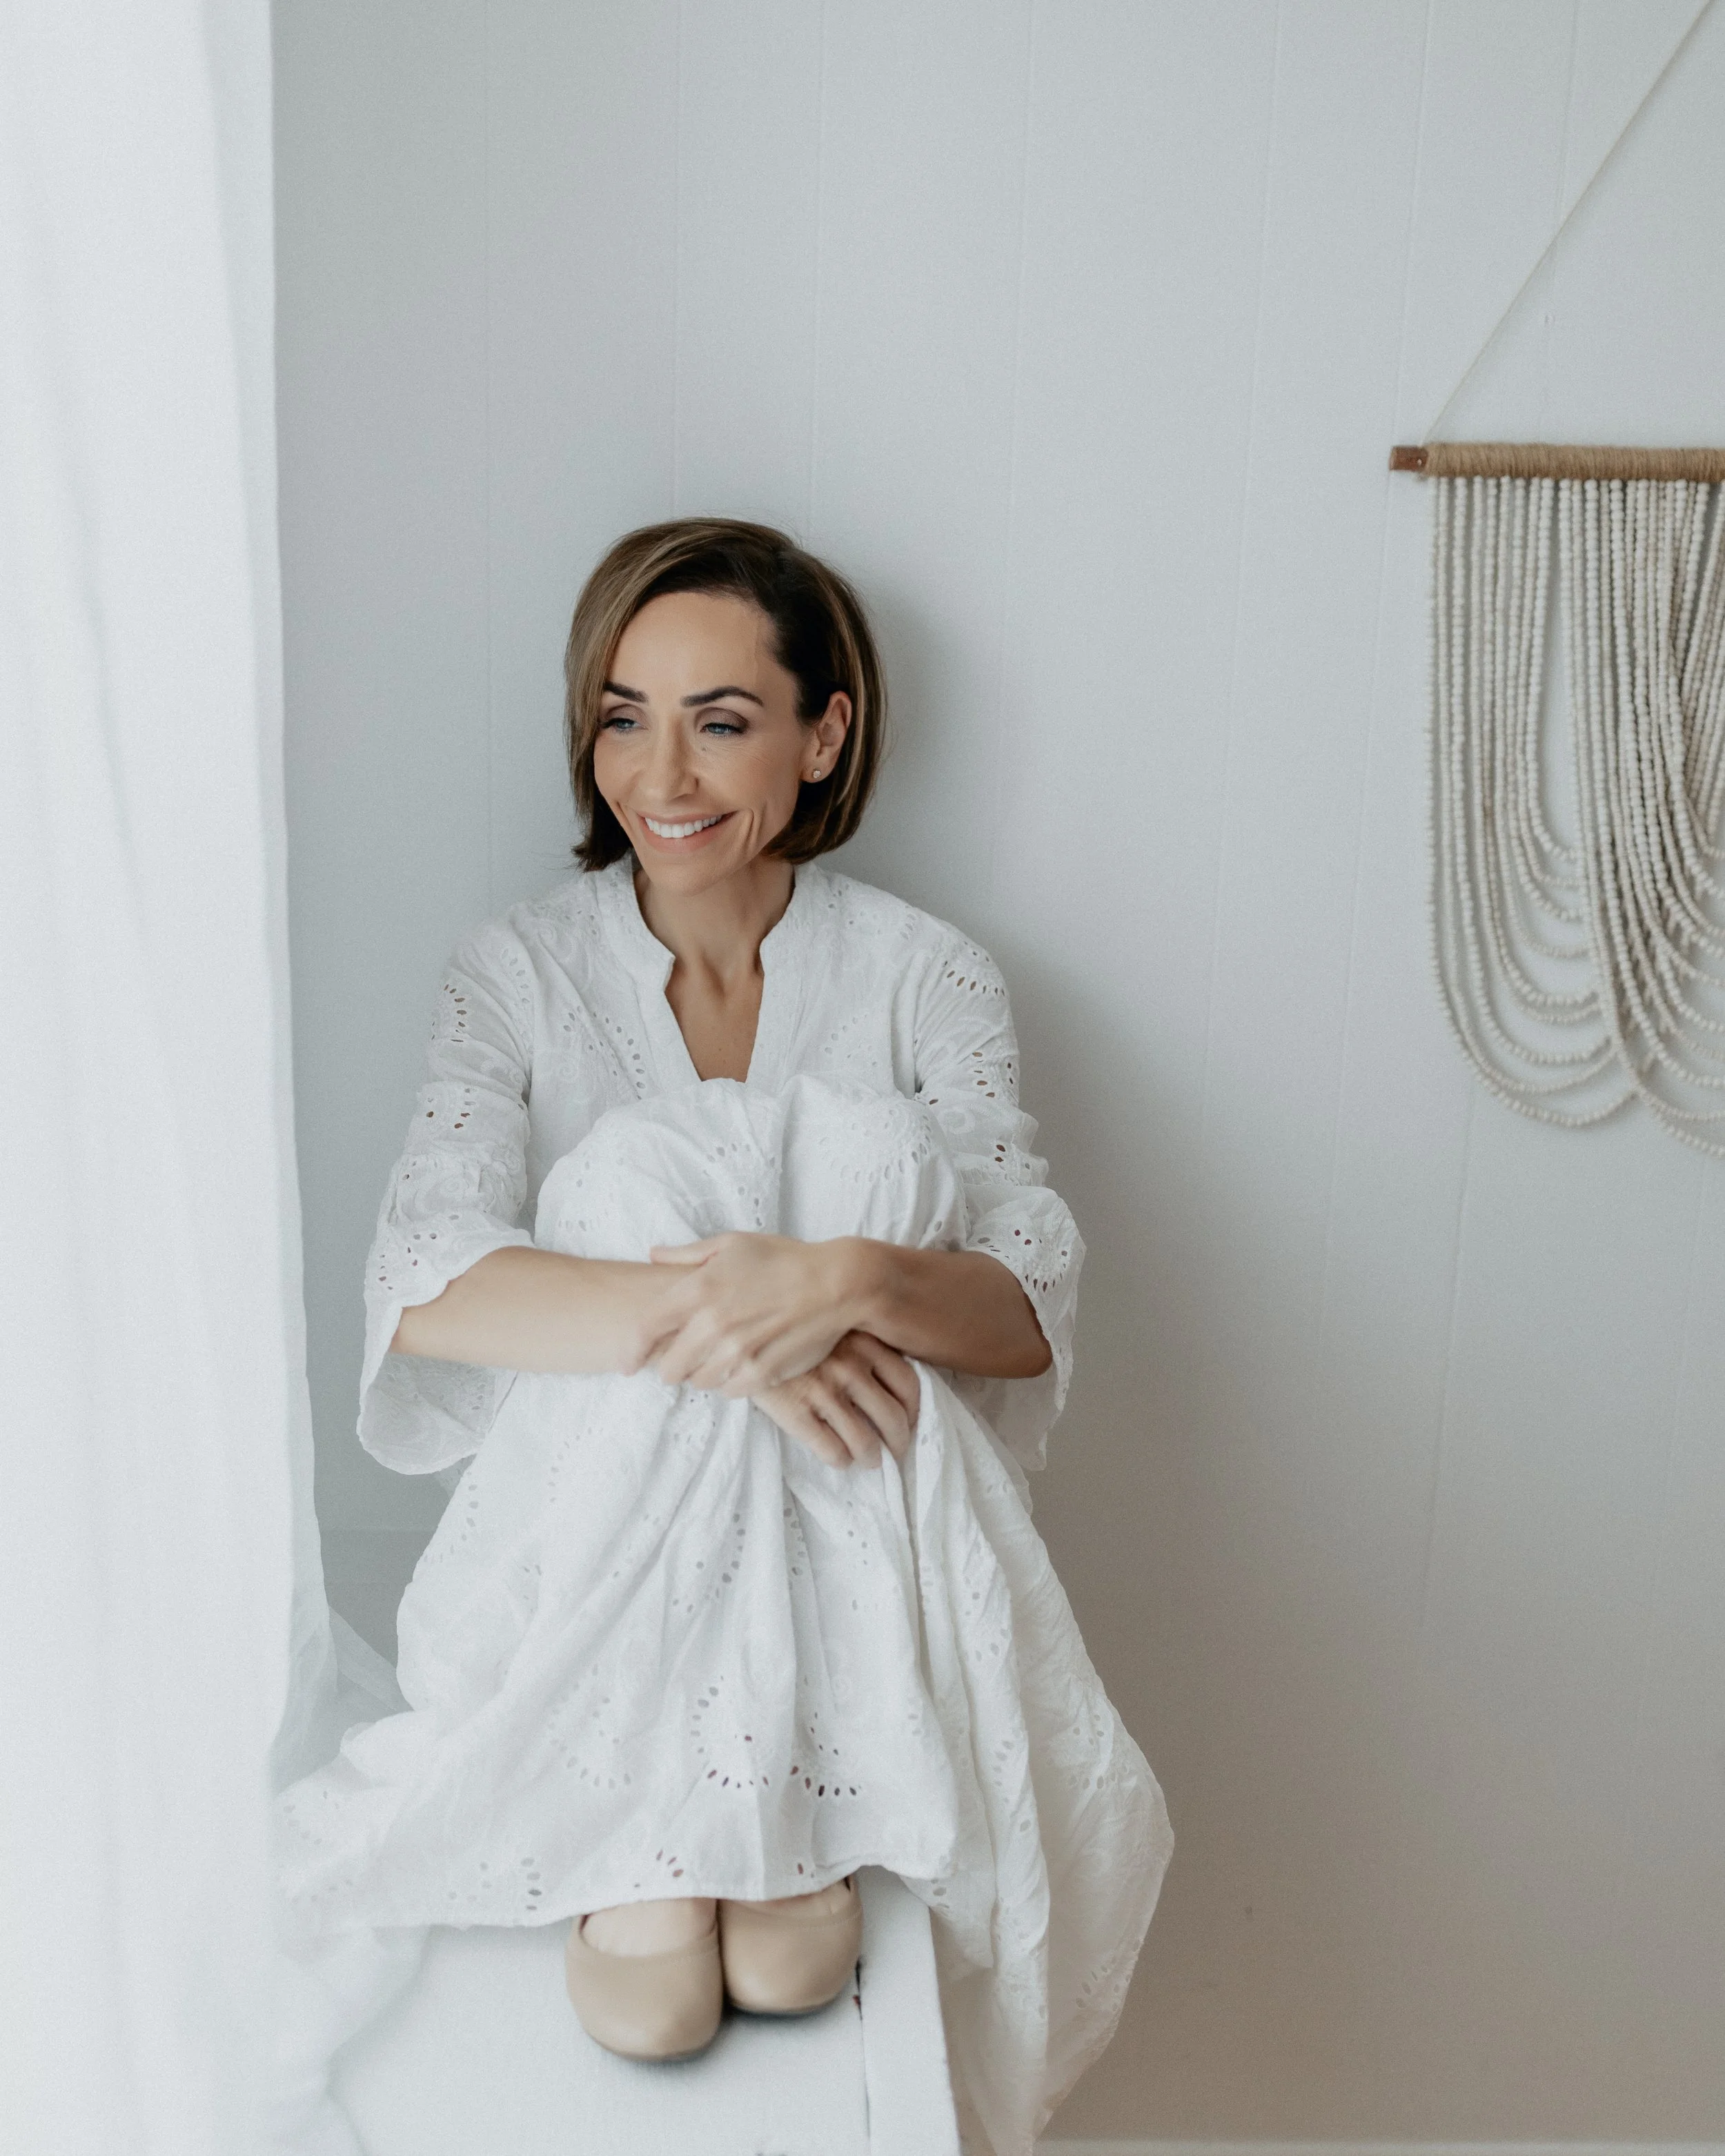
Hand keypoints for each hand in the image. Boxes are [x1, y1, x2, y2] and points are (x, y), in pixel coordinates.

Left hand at [646, 1232, 874, 1394]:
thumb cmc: (784, 1260)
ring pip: (698, 1382)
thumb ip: (687, 1254)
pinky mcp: (761, 1373)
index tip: (628, 1363)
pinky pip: (728, 1391)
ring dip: (702, 1374)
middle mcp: (712, 1324)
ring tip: (717, 1359)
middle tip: (683, 1360)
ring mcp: (736, 1352)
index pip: (645, 1330)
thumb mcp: (733, 1245)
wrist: (835, 1284)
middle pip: (668, 1367)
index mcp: (699, 1289)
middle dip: (671, 1366)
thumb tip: (654, 1254)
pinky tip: (741, 1366)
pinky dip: (730, 1383)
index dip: (631, 1351)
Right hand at [752, 1332, 921, 1468]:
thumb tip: (884, 1377)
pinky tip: (839, 1458)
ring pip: (864, 1441)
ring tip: (869, 1461)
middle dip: (898, 1441)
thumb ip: (859, 1341)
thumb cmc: (787, 1323)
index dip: (913, 1409)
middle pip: (892, 1417)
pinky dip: (841, 1460)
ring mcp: (823, 1391)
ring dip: (871, 1457)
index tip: (908, 1420)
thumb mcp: (831, 1321)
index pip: (908, 1383)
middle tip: (895, 1450)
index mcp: (865, 1342)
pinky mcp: (795, 1412)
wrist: (736, 1327)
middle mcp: (850, 1367)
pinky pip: (831, 1449)